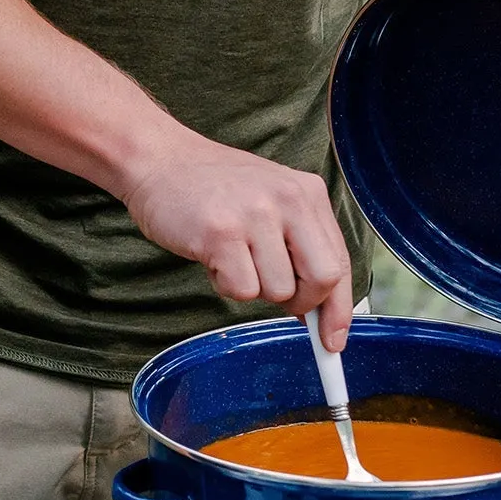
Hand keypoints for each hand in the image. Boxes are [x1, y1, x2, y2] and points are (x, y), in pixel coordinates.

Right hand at [122, 124, 354, 350]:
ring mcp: (255, 215)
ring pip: (278, 291)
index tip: (333, 341)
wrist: (159, 158)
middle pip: (323, 279)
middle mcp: (289, 200)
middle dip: (301, 303)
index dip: (339, 309)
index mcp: (308, 193)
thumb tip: (318, 311)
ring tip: (231, 256)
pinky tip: (212, 257)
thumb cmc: (213, 188)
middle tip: (273, 294)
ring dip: (253, 288)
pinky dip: (225, 285)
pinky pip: (241, 291)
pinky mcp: (221, 233)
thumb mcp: (270, 202)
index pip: (340, 261)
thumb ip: (299, 246)